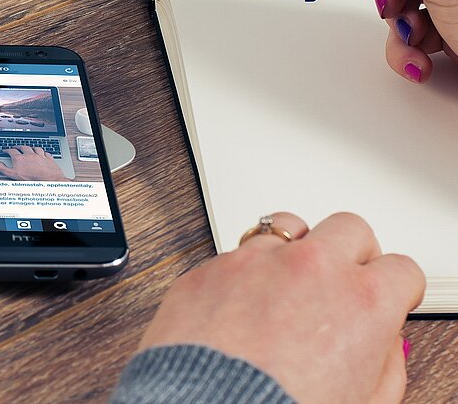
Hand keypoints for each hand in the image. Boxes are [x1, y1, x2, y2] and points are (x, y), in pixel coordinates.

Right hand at [0, 146, 67, 180]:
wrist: (47, 179)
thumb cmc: (31, 178)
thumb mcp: (13, 175)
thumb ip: (3, 169)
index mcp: (20, 158)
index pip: (11, 151)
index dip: (7, 150)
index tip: (5, 150)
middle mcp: (30, 155)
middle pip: (23, 147)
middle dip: (18, 147)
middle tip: (16, 147)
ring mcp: (40, 156)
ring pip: (35, 148)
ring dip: (31, 148)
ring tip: (29, 148)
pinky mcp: (48, 159)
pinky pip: (45, 153)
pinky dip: (43, 152)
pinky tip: (43, 153)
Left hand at [139, 212, 423, 403]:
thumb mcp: (364, 400)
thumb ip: (382, 361)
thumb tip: (378, 344)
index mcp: (361, 300)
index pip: (402, 269)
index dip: (396, 289)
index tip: (386, 295)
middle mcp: (311, 267)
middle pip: (349, 229)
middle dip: (351, 253)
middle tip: (341, 282)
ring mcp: (256, 260)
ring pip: (287, 226)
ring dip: (294, 249)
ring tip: (287, 281)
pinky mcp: (211, 266)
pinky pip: (236, 254)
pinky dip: (245, 273)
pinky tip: (241, 303)